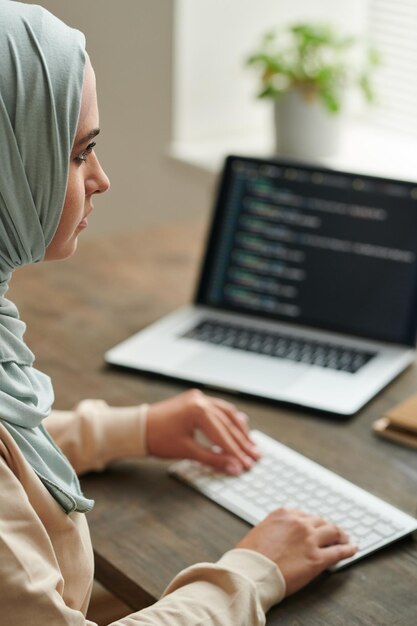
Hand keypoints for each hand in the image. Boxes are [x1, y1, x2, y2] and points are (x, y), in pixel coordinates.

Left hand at [146, 389, 259, 473]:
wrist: (138, 427)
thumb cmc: (158, 439)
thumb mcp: (187, 451)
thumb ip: (213, 460)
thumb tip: (234, 468)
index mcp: (198, 410)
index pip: (223, 435)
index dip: (237, 452)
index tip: (248, 464)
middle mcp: (201, 400)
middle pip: (228, 424)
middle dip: (242, 442)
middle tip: (255, 456)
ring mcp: (199, 397)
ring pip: (227, 413)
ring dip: (239, 429)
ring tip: (250, 444)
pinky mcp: (195, 399)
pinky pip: (218, 408)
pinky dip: (229, 419)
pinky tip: (238, 426)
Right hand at [236, 508, 357, 595]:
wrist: (251, 572)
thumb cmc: (250, 556)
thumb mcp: (260, 531)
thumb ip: (275, 528)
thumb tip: (280, 535)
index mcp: (284, 514)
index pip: (303, 514)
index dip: (310, 521)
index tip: (313, 525)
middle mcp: (299, 522)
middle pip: (320, 521)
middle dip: (327, 526)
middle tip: (333, 532)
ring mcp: (310, 539)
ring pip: (332, 532)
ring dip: (340, 534)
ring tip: (345, 538)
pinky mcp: (317, 559)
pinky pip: (338, 551)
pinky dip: (348, 549)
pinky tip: (353, 548)